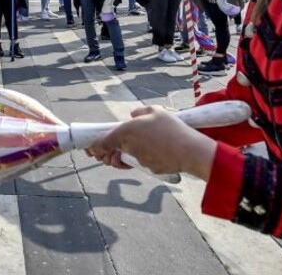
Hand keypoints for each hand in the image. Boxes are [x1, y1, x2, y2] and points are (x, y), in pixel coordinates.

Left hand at [84, 105, 217, 177]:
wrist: (190, 150)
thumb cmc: (172, 128)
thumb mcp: (156, 111)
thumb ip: (140, 111)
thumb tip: (132, 116)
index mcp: (126, 131)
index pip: (101, 142)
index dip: (94, 147)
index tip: (91, 149)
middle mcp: (128, 147)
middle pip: (112, 154)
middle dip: (110, 154)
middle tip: (113, 152)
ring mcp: (138, 160)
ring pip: (126, 159)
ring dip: (126, 157)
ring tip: (137, 150)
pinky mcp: (148, 169)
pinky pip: (142, 164)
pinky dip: (144, 159)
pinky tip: (154, 153)